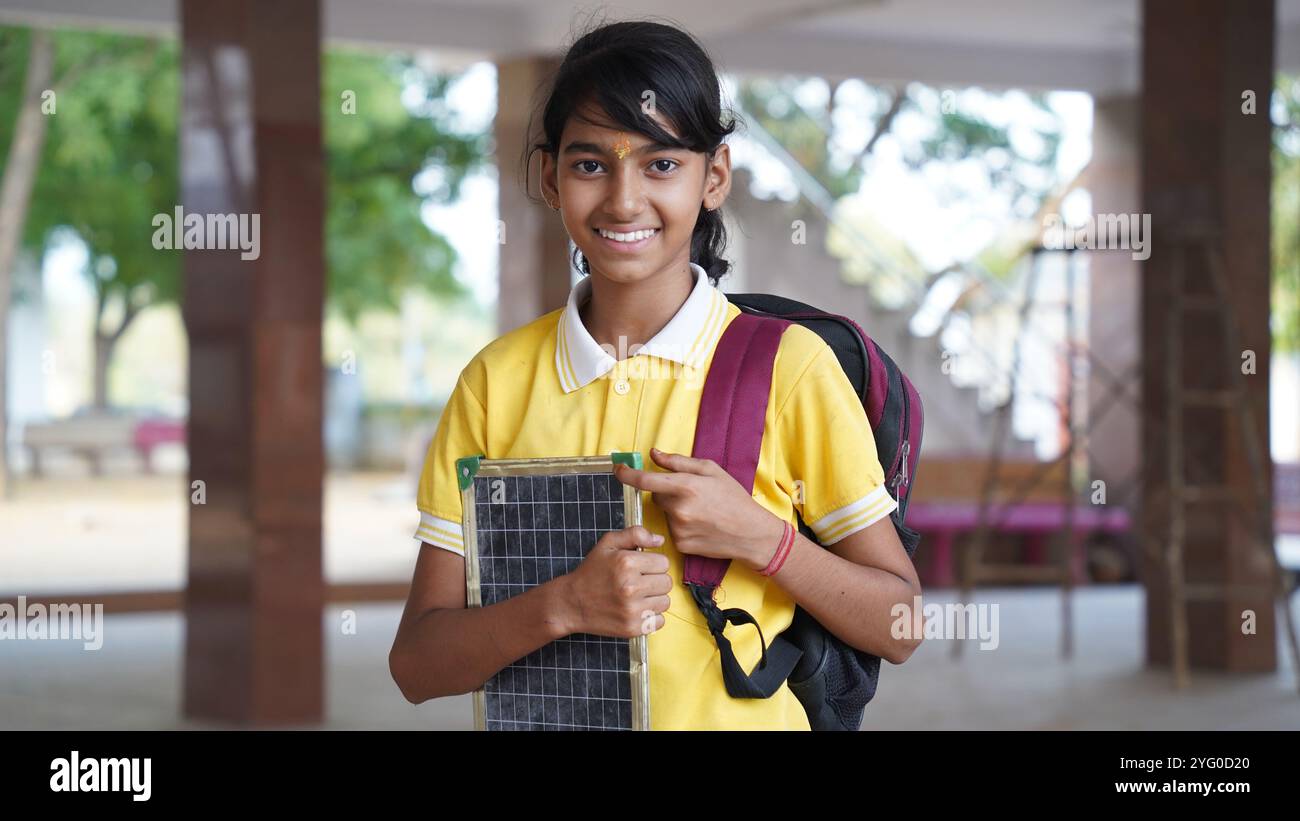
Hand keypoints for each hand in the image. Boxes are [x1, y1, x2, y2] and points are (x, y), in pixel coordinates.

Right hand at [559, 526, 671, 637]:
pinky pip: (660, 620)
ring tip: (636, 596)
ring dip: (654, 598)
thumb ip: (635, 534)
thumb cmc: (591, 572)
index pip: (664, 562)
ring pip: (665, 602)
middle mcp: (631, 587)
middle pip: (667, 582)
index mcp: (627, 563)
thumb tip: (660, 540)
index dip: (653, 564)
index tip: (641, 568)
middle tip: (638, 582)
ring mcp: (632, 610)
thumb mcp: (608, 544)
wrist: (572, 603)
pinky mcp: (633, 628)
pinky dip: (651, 617)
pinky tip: (636, 610)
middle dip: (655, 580)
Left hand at [614, 447, 786, 572]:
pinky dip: (681, 525)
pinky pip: (671, 529)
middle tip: (692, 494)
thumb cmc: (733, 498)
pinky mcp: (680, 544)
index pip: (645, 480)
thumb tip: (654, 454)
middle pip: (657, 496)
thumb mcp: (711, 471)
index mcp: (686, 486)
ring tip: (701, 512)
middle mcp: (679, 509)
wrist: (751, 533)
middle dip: (668, 492)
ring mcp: (678, 529)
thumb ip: (679, 462)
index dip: (627, 475)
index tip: (617, 470)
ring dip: (675, 510)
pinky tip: (700, 525)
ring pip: (665, 513)